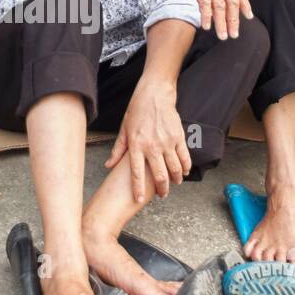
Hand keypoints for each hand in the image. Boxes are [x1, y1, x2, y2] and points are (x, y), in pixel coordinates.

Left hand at [105, 78, 190, 201]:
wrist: (154, 94)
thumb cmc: (137, 111)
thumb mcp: (124, 130)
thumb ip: (117, 149)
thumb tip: (108, 165)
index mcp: (136, 145)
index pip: (136, 172)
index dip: (137, 188)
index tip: (139, 199)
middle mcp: (152, 146)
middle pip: (159, 175)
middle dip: (162, 189)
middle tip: (162, 195)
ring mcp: (167, 142)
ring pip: (174, 168)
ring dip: (176, 179)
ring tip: (175, 183)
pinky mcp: (178, 136)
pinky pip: (184, 157)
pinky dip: (186, 167)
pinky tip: (184, 171)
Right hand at [157, 0, 253, 39]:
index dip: (245, 4)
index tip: (248, 17)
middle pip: (232, 1)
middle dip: (234, 20)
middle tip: (234, 34)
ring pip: (220, 5)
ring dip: (222, 22)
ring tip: (222, 35)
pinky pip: (205, 2)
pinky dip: (207, 16)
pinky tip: (206, 26)